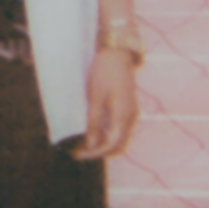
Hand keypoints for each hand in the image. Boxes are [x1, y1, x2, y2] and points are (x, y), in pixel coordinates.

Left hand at [74, 45, 140, 159]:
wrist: (117, 52)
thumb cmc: (104, 73)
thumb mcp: (95, 98)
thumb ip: (94, 123)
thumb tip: (91, 144)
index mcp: (123, 116)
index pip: (110, 145)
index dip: (92, 153)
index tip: (76, 154)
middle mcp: (131, 118)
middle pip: (118, 146)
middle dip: (99, 152)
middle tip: (79, 152)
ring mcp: (132, 113)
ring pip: (120, 139)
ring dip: (103, 145)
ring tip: (84, 143)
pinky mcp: (129, 108)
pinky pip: (121, 129)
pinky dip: (108, 135)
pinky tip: (94, 131)